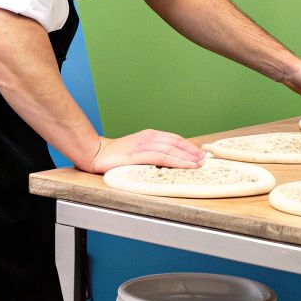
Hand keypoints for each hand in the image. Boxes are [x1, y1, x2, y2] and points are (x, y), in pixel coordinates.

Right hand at [78, 129, 204, 173]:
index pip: (174, 139)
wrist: (95, 153)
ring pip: (171, 149)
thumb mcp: (137, 150)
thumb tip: (169, 161)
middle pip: (176, 143)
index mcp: (149, 135)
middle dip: (192, 151)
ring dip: (187, 157)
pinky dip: (177, 161)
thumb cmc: (116, 154)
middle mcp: (148, 137)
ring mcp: (143, 145)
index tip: (200, 154)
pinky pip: (162, 158)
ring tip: (199, 164)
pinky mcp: (138, 155)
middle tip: (204, 160)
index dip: (189, 146)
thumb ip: (151, 152)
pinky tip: (186, 165)